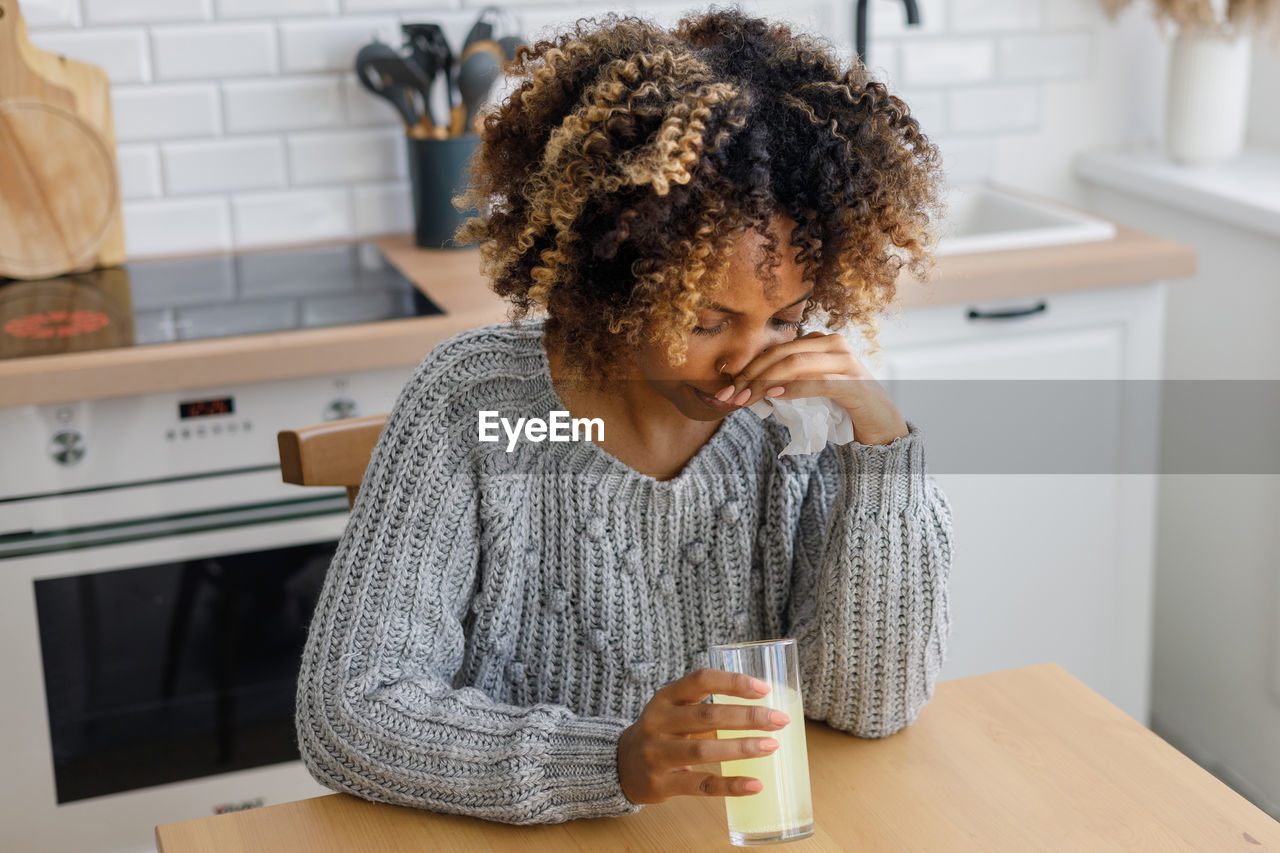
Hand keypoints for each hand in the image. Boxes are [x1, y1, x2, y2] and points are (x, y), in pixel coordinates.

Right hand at [617, 668, 791, 803]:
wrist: (620, 766)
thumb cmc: (661, 732)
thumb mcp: (672, 709)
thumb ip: (704, 703)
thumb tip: (761, 704)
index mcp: (664, 697)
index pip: (700, 680)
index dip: (733, 682)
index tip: (764, 688)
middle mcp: (658, 722)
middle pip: (708, 715)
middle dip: (748, 716)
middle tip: (780, 720)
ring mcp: (657, 754)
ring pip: (704, 750)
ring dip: (742, 747)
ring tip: (771, 746)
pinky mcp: (661, 783)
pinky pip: (701, 784)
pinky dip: (731, 785)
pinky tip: (755, 784)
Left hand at [715, 331, 908, 445]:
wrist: (882, 427)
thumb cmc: (842, 408)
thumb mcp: (810, 391)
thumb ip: (786, 383)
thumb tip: (749, 389)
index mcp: (820, 342)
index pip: (776, 351)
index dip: (748, 369)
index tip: (726, 390)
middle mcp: (833, 344)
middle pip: (781, 355)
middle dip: (750, 376)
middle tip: (729, 397)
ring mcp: (846, 362)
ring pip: (794, 365)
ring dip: (764, 383)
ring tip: (745, 400)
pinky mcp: (854, 384)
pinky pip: (817, 382)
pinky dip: (792, 389)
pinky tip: (773, 396)